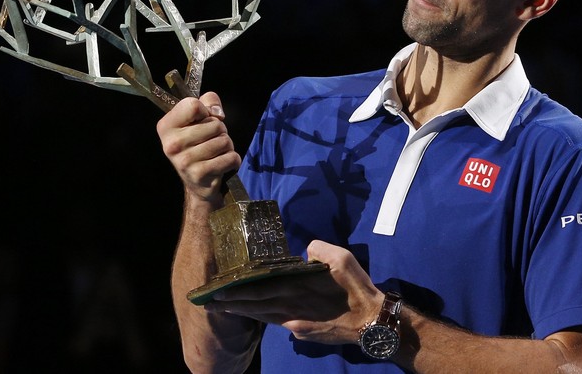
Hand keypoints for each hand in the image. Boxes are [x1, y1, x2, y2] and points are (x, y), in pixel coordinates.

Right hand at [156, 92, 241, 204]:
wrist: (197, 182)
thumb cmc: (198, 144)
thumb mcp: (199, 118)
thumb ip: (208, 102)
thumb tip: (217, 112)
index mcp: (166, 126)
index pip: (193, 105)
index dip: (205, 110)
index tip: (202, 120)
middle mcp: (172, 144)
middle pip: (215, 124)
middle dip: (220, 131)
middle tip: (211, 140)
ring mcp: (184, 161)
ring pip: (224, 141)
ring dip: (227, 146)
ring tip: (216, 152)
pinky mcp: (199, 174)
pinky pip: (230, 157)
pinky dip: (233, 159)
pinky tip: (221, 163)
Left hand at [205, 240, 383, 345]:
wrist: (372, 322)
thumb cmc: (357, 289)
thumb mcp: (342, 259)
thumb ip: (320, 250)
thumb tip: (305, 251)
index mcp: (298, 288)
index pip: (260, 288)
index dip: (239, 289)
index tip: (219, 288)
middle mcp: (291, 307)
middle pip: (255, 304)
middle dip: (231, 303)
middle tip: (208, 302)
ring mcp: (295, 321)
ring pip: (262, 315)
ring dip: (241, 312)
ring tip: (221, 309)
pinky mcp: (301, 330)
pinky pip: (274, 322)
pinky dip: (260, 318)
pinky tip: (251, 315)